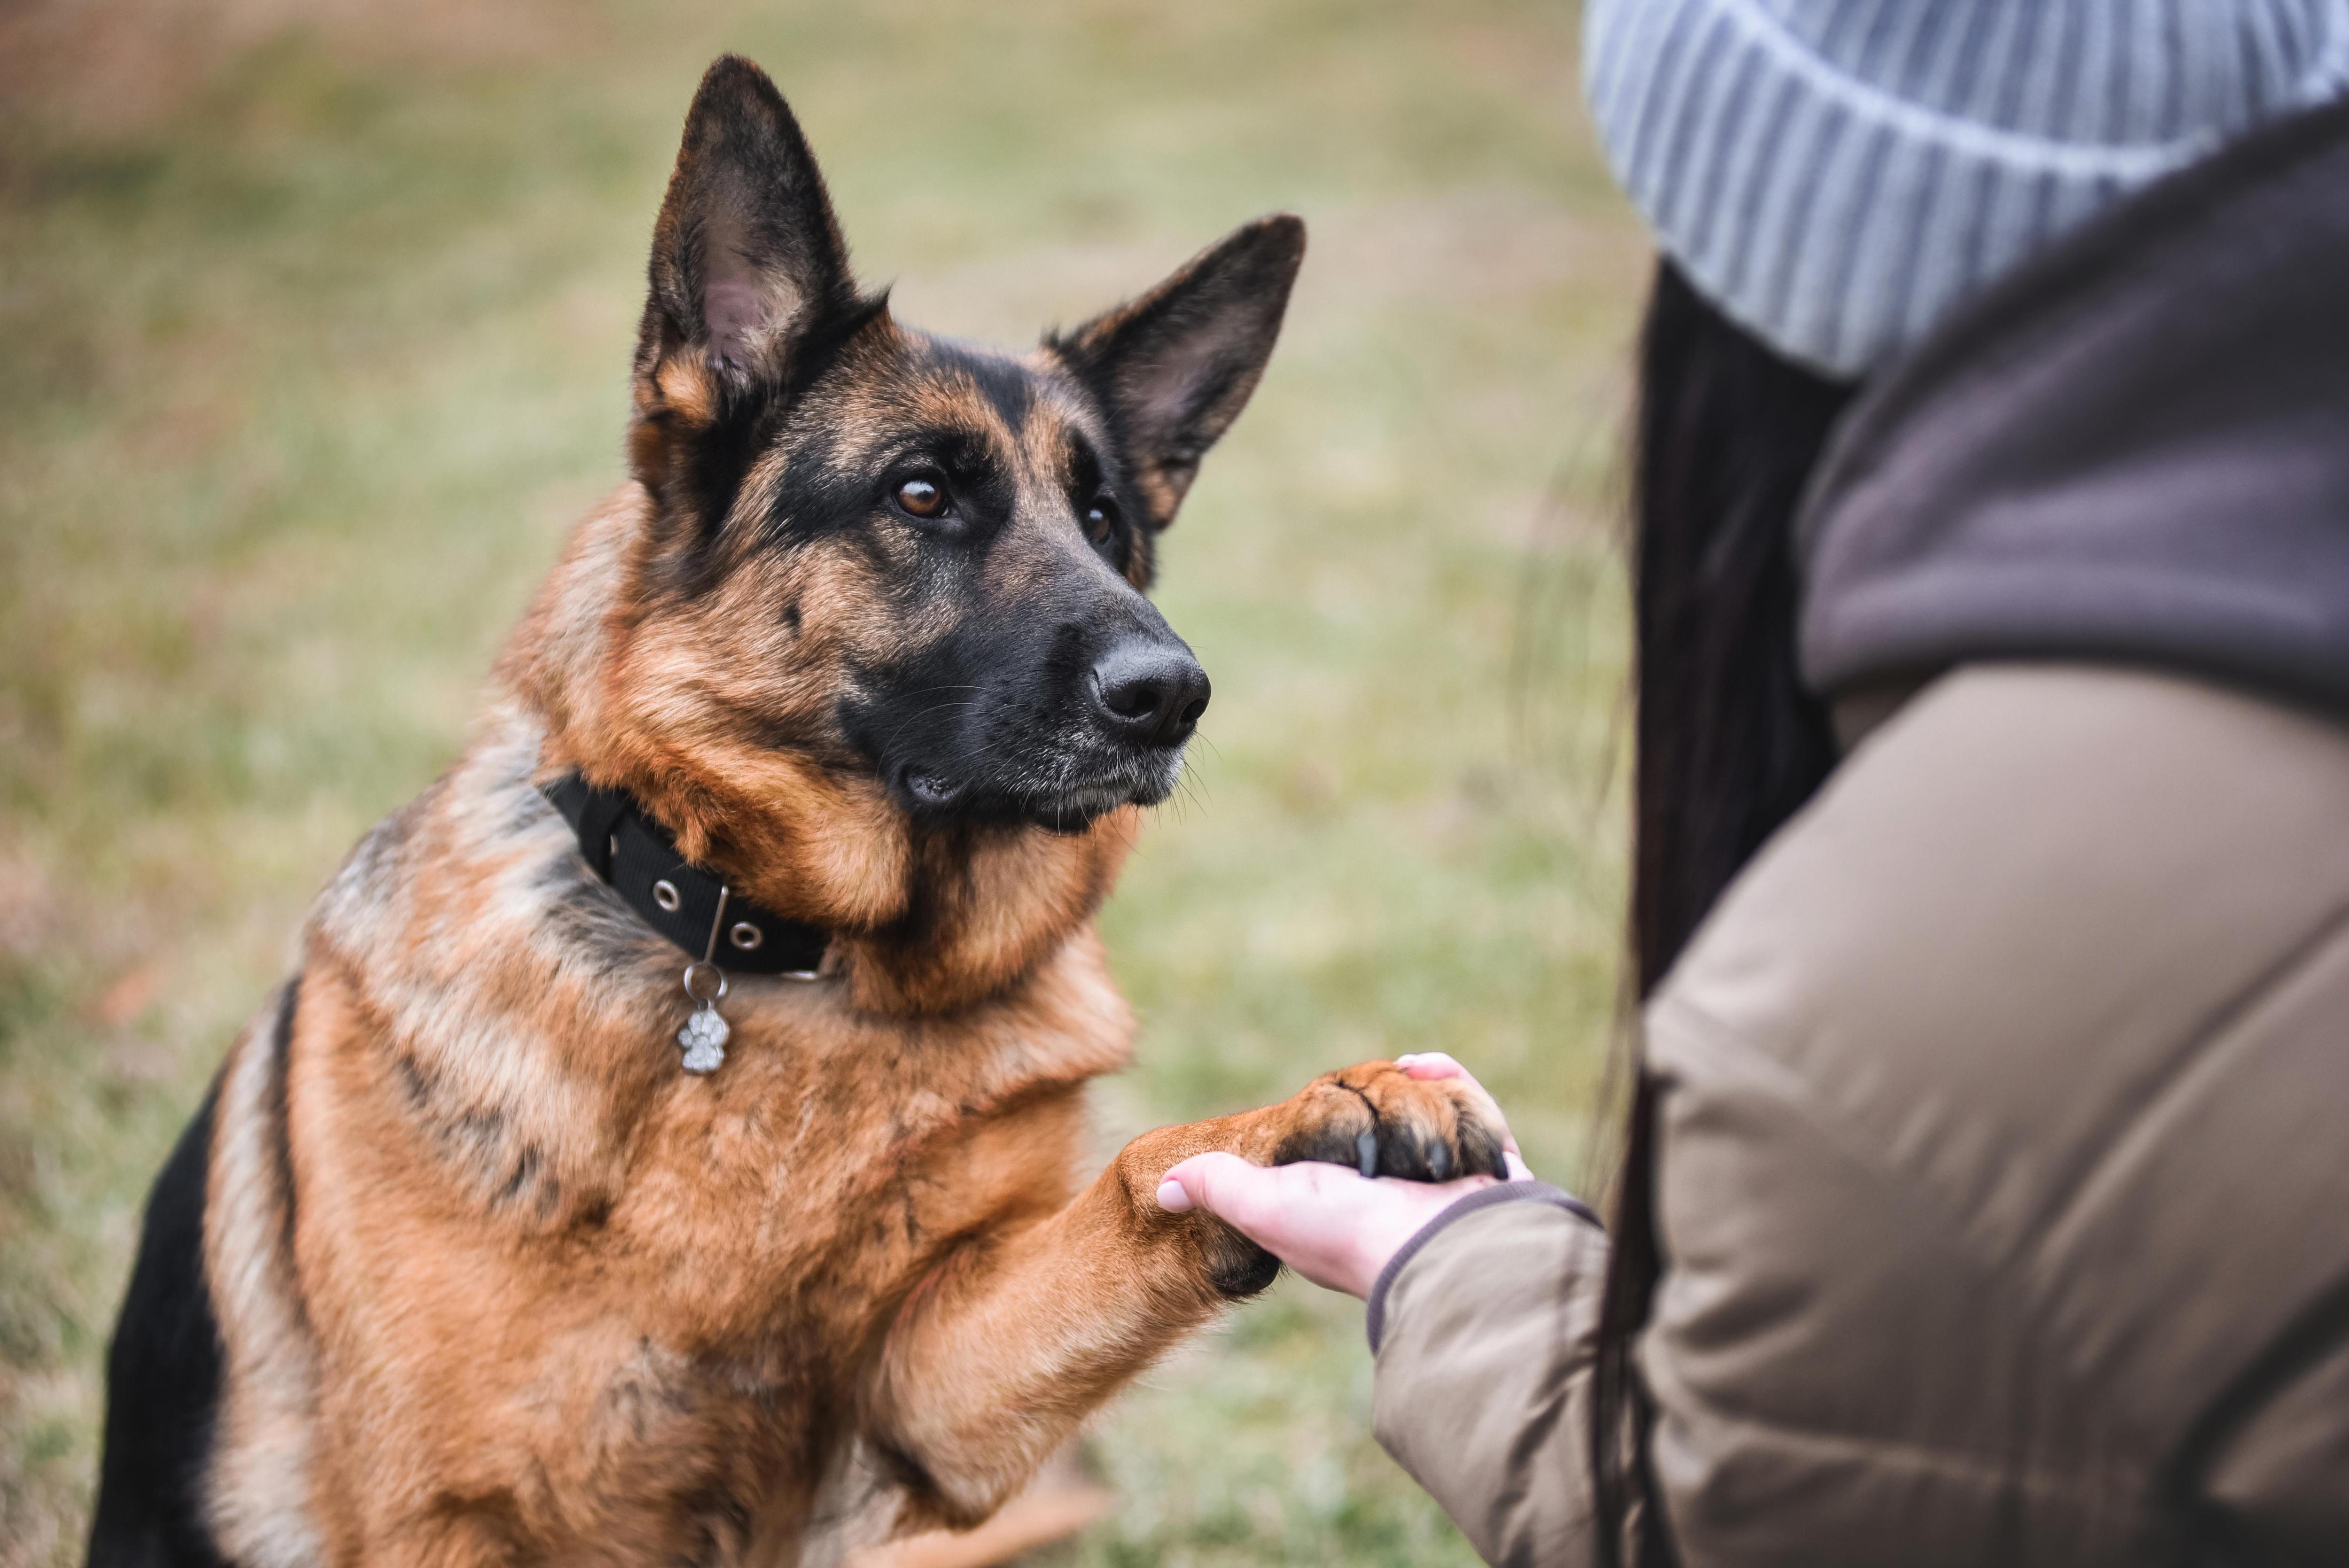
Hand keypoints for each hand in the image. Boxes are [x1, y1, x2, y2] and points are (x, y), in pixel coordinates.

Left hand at [1155, 1054, 1533, 1298]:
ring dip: (1413, 1094)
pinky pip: (1472, 1106)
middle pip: (1388, 1125)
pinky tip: (1420, 1065)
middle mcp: (1396, 1193)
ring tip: (1398, 1070)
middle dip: (1381, 1105)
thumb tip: (1164, 1191)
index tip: (1319, 1096)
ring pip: (1428, 1112)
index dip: (1327, 1123)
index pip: (1333, 1151)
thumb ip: (1223, 1189)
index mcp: (1344, 1204)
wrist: (1438, 1252)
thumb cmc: (1351, 1234)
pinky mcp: (1489, 1163)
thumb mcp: (1268, 1208)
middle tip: (1368, 1085)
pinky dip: (1452, 1081)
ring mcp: (1446, 1178)